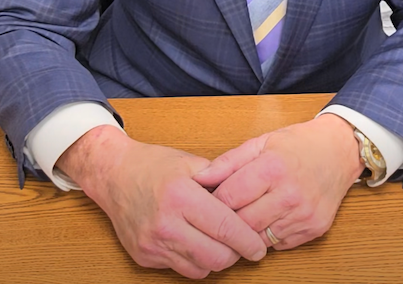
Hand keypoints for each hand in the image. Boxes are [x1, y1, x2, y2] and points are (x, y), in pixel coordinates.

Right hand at [57, 126, 266, 277]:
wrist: (114, 174)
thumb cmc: (154, 165)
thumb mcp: (191, 163)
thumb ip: (220, 182)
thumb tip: (248, 202)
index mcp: (180, 196)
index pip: (224, 227)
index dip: (247, 240)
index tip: (259, 246)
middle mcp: (165, 224)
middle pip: (215, 257)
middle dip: (234, 254)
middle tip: (242, 244)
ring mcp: (152, 244)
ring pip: (199, 269)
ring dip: (214, 259)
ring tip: (218, 240)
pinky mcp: (144, 257)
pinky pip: (180, 269)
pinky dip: (194, 260)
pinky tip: (195, 241)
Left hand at [194, 114, 363, 250]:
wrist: (339, 151)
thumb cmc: (297, 144)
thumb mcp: (261, 142)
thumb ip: (228, 162)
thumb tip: (200, 179)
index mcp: (273, 167)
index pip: (229, 197)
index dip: (214, 201)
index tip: (208, 199)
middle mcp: (290, 194)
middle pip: (242, 223)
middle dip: (227, 220)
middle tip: (221, 213)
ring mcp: (304, 215)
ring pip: (259, 239)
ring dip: (247, 231)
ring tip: (244, 215)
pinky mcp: (314, 230)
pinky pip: (279, 244)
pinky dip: (268, 235)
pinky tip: (267, 219)